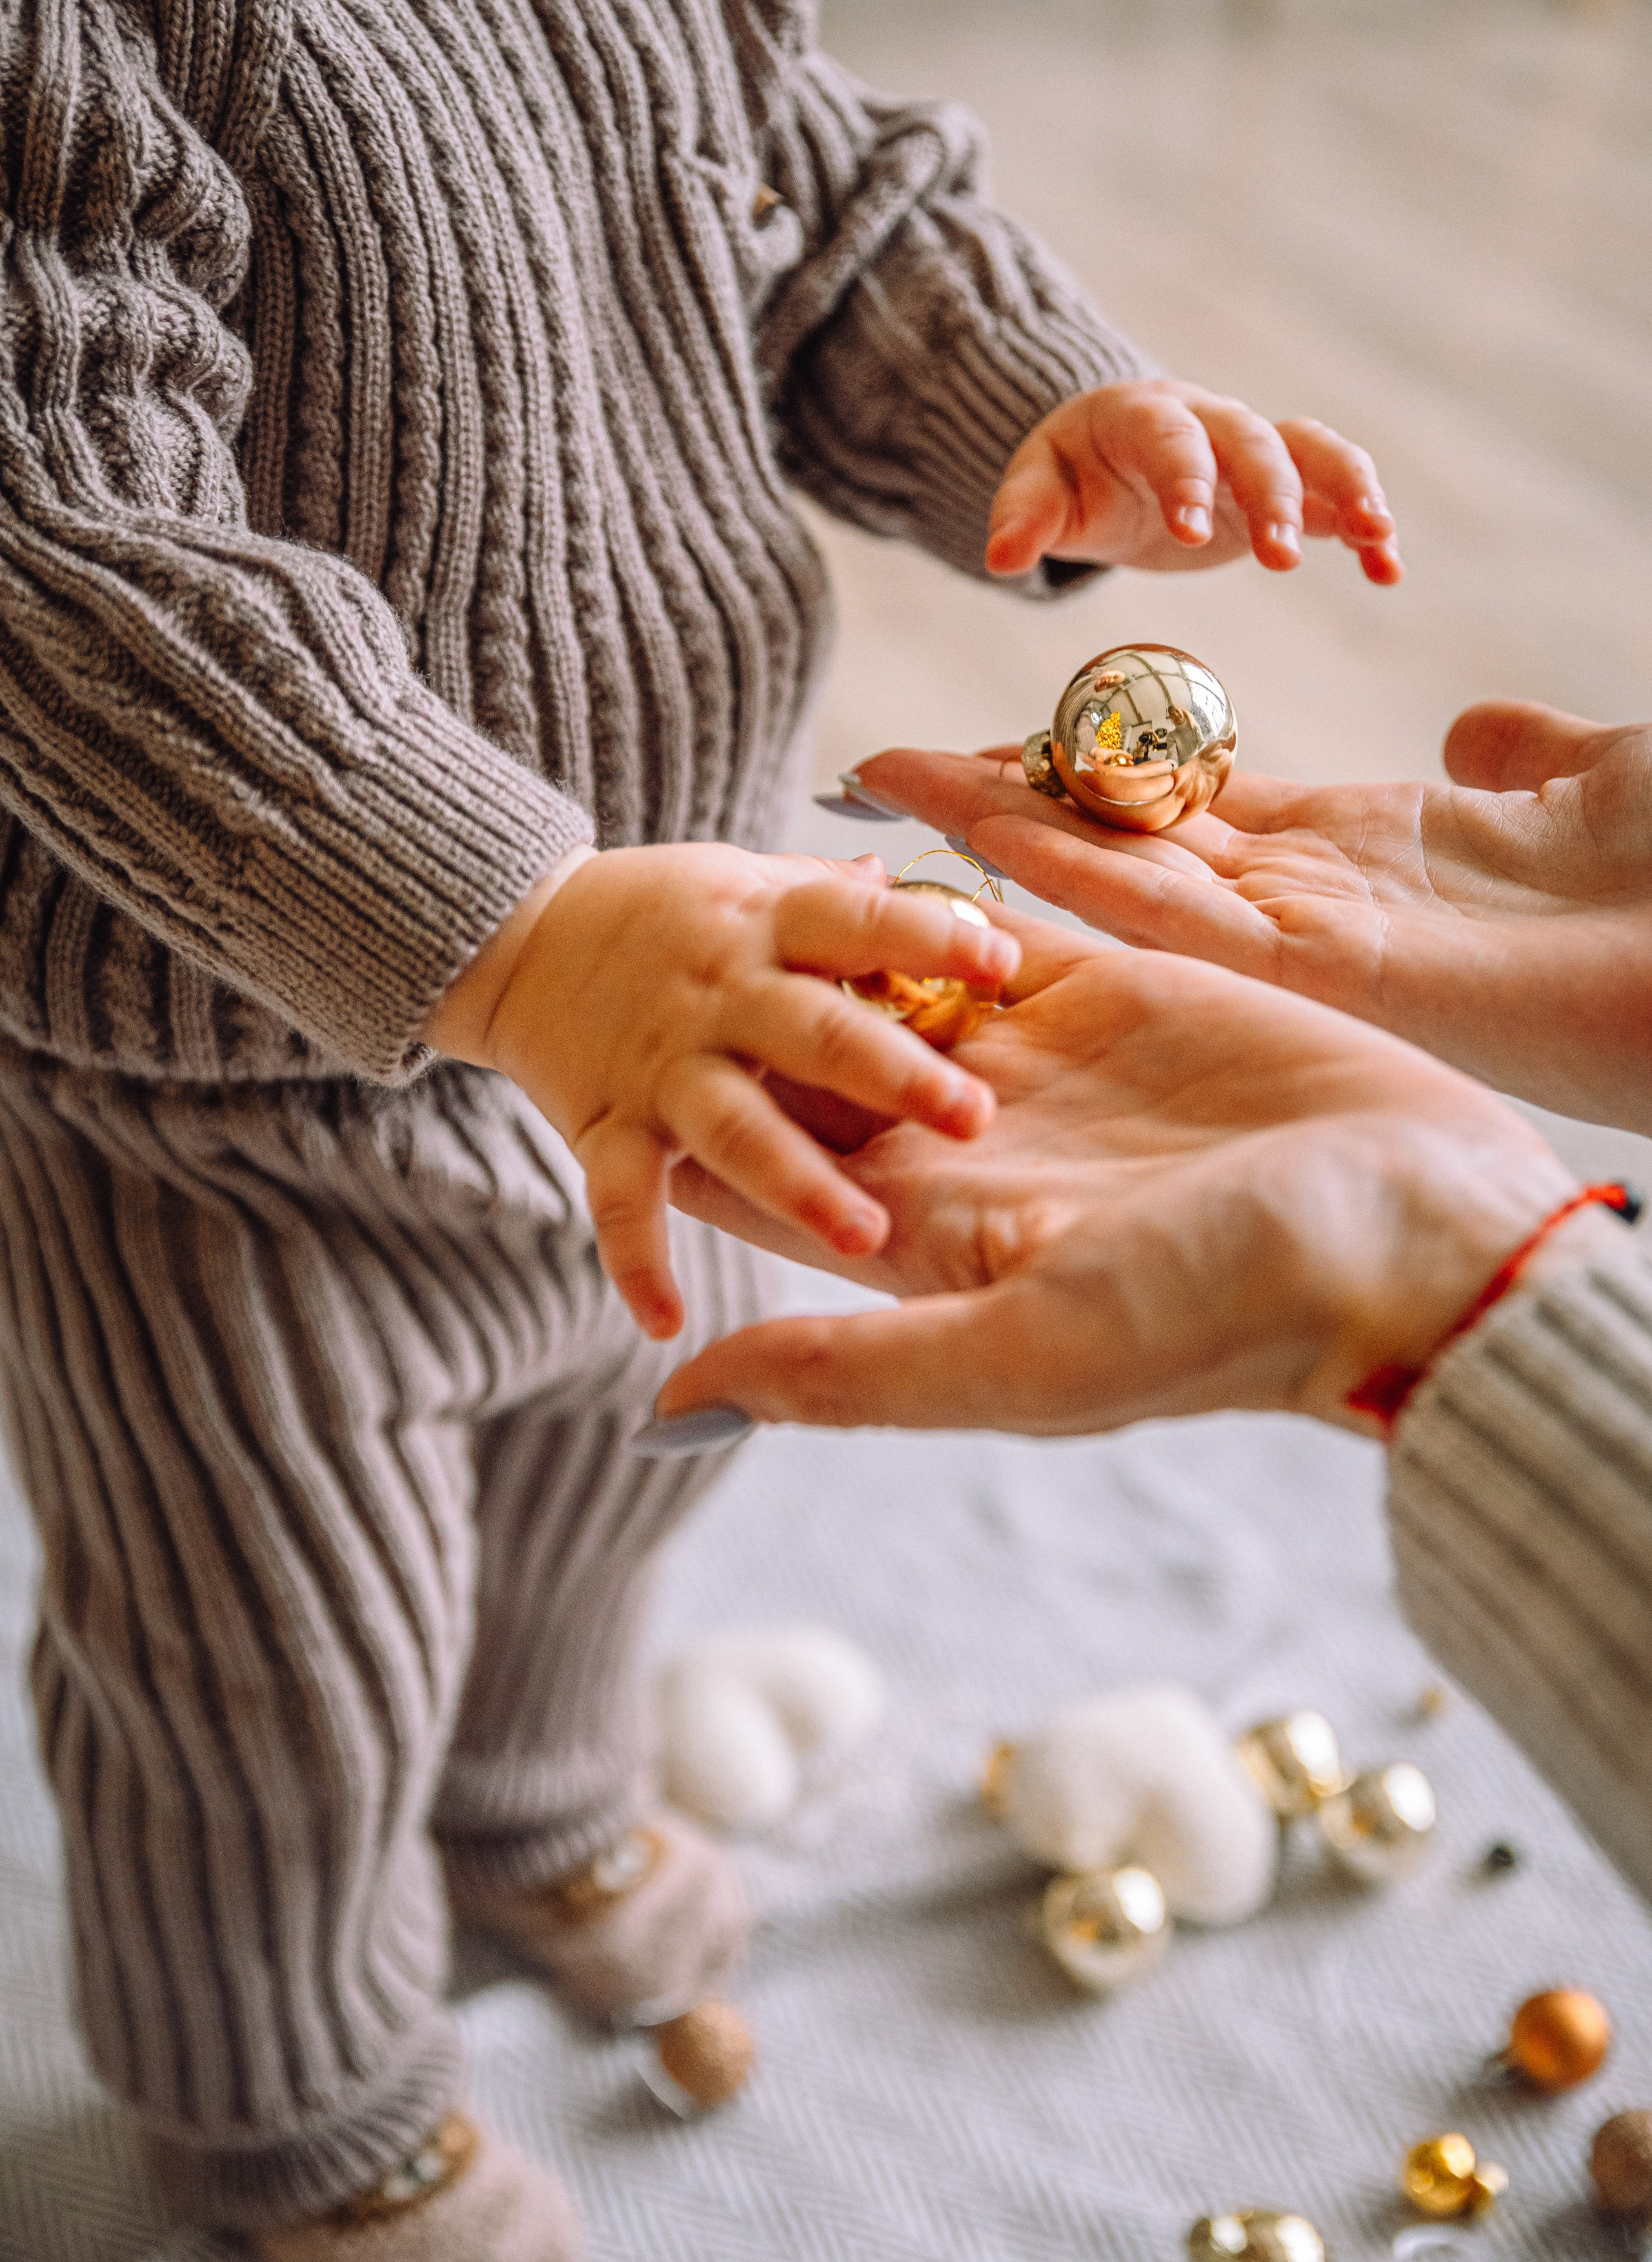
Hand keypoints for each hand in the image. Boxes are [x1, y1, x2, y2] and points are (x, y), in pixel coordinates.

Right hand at [426, 844, 1019, 1337]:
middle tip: (974, 1118)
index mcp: (766, 926)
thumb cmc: (665, 912)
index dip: (927, 938)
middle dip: (895, 1075)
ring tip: (862, 1237)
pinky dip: (638, 1261)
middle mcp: (721, 996)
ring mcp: (663, 1066)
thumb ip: (834, 896)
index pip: (856, 923)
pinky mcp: (606, 1126)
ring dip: (797, 1184)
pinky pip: (621, 1201)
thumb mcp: (750, 881)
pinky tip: (668, 1322)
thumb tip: (929, 886)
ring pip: (736, 1127)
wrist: (516, 932)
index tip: (1000, 962)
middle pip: (816, 1032)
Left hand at [654, 915, 1578, 1436]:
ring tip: (735, 890)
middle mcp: (976, 1155)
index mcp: (936, 1241)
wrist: (1407, 1227)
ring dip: (826, 948)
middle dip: (743, 1022)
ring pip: (897, 995)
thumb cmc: (1220, 1314)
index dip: (695, 1128)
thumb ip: (841, 1367)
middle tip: (655, 952)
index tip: (616, 1069)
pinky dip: (928, 902)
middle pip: (820, 1079)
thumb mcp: (1014, 1354)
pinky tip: (861, 855)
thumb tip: (668, 1406)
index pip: (778, 1182)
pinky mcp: (1115, 996)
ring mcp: (1045, 1072)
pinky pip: (992, 938)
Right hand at [850, 700, 1651, 1132]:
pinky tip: (992, 842)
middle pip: (1130, 852)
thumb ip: (1517, 758)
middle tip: (890, 775)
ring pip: (1125, 890)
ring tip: (897, 797)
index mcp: (1371, 863)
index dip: (1095, 777)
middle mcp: (1320, 914)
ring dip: (1008, 845)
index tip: (1001, 747)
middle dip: (1009, 814)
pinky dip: (1078, 877)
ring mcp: (1317, 950)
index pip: (1195, 816)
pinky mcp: (1330, 976)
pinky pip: (1177, 919)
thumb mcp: (1596, 777)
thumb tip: (1475, 730)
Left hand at [987, 380, 1401, 583]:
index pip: (1171, 440)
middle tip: (1279, 557)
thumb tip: (1002, 560)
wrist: (1111, 450)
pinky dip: (1364, 524)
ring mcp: (1253, 451)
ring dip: (1347, 492)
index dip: (1185, 478)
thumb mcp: (1037, 487)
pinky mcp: (1283, 487)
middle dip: (1272, 494)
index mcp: (1144, 416)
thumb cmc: (1073, 470)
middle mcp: (1211, 423)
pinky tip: (1387, 568)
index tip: (1191, 530)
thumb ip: (1022, 517)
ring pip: (1313, 453)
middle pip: (1254, 443)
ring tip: (1376, 541)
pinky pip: (1334, 492)